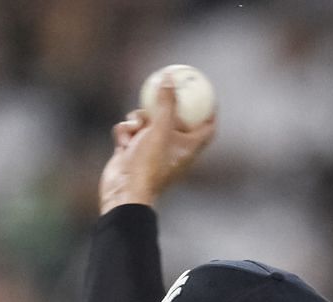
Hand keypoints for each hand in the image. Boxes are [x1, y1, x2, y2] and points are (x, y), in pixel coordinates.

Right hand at [98, 79, 216, 213]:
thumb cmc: (148, 164)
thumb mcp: (160, 128)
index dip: (210, 110)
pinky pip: (130, 131)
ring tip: (135, 124)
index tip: (208, 93)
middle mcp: (172, 148)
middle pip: (174, 119)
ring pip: (147, 121)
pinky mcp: (132, 152)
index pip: (207, 127)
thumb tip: (169, 78)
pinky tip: (122, 142)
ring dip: (139, 118)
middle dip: (166, 105)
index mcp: (188, 147)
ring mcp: (151, 150)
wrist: (122, 192)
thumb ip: (166, 102)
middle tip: (165, 87)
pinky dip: (126, 132)